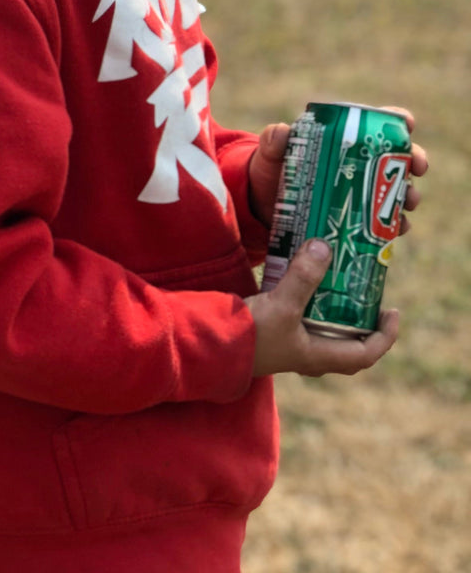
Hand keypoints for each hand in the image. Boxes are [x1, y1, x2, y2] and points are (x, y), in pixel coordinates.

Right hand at [245, 240, 397, 377]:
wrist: (212, 346)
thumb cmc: (251, 334)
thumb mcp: (282, 304)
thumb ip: (303, 277)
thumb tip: (325, 247)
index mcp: (320, 357)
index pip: (367, 353)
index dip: (385, 335)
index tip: (393, 311)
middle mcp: (309, 356)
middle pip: (349, 346)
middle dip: (362, 324)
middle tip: (366, 297)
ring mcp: (291, 347)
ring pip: (325, 334)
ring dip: (336, 315)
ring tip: (338, 286)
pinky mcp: (274, 336)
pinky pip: (303, 324)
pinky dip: (311, 307)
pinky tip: (303, 286)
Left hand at [247, 107, 427, 230]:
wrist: (262, 203)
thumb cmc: (270, 168)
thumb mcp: (270, 152)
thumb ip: (274, 140)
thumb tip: (282, 131)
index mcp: (342, 139)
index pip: (377, 123)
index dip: (397, 121)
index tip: (407, 125)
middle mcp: (359, 163)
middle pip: (398, 156)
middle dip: (414, 159)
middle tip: (416, 168)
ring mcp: (362, 191)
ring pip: (397, 189)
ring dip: (409, 194)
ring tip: (409, 202)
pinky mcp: (359, 217)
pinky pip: (386, 221)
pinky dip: (396, 225)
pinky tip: (398, 229)